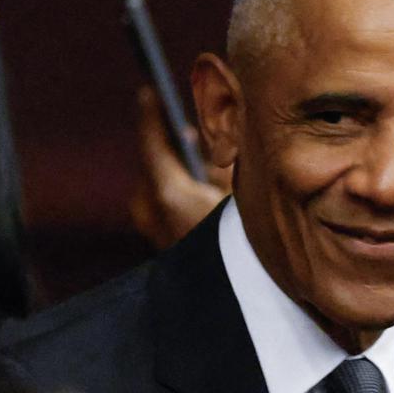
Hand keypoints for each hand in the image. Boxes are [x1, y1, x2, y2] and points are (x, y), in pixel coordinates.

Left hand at [127, 85, 230, 249]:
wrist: (229, 301)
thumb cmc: (243, 243)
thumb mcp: (239, 194)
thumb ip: (223, 163)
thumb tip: (218, 136)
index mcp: (168, 193)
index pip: (152, 143)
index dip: (152, 114)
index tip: (149, 91)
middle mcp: (151, 210)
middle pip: (154, 162)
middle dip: (170, 142)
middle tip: (185, 122)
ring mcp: (153, 227)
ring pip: (158, 184)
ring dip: (176, 168)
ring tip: (199, 155)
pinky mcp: (161, 240)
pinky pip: (162, 203)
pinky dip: (178, 189)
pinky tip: (200, 187)